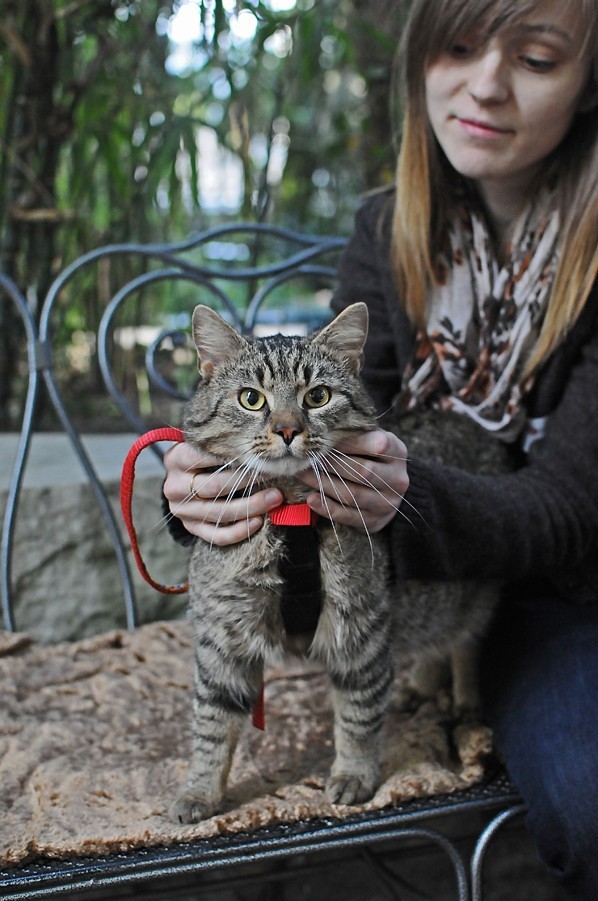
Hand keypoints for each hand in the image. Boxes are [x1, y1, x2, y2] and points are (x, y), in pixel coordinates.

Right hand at [163, 441, 282, 546]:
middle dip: (248, 481)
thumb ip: (221, 440)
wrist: (184, 480)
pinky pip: (217, 535)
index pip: (204, 455)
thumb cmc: (202, 456)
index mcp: (175, 459)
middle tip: (274, 474)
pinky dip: (239, 531)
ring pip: (219, 513)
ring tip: (275, 498)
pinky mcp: (191, 528)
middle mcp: (175, 486)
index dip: (233, 454)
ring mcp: (182, 510)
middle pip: (214, 487)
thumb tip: (259, 434)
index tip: (258, 452)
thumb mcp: (203, 443)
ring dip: (251, 506)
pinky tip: (259, 521)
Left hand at [300, 429, 408, 532]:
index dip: (350, 442)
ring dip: (323, 484)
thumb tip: (322, 432)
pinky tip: (311, 499)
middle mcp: (397, 480)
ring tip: (302, 474)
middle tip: (307, 457)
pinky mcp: (374, 522)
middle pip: (363, 471)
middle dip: (331, 463)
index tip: (326, 438)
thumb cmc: (372, 458)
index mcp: (398, 453)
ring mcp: (387, 503)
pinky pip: (347, 516)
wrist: (388, 491)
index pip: (378, 445)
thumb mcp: (372, 441)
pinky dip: (327, 507)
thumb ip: (354, 435)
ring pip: (352, 494)